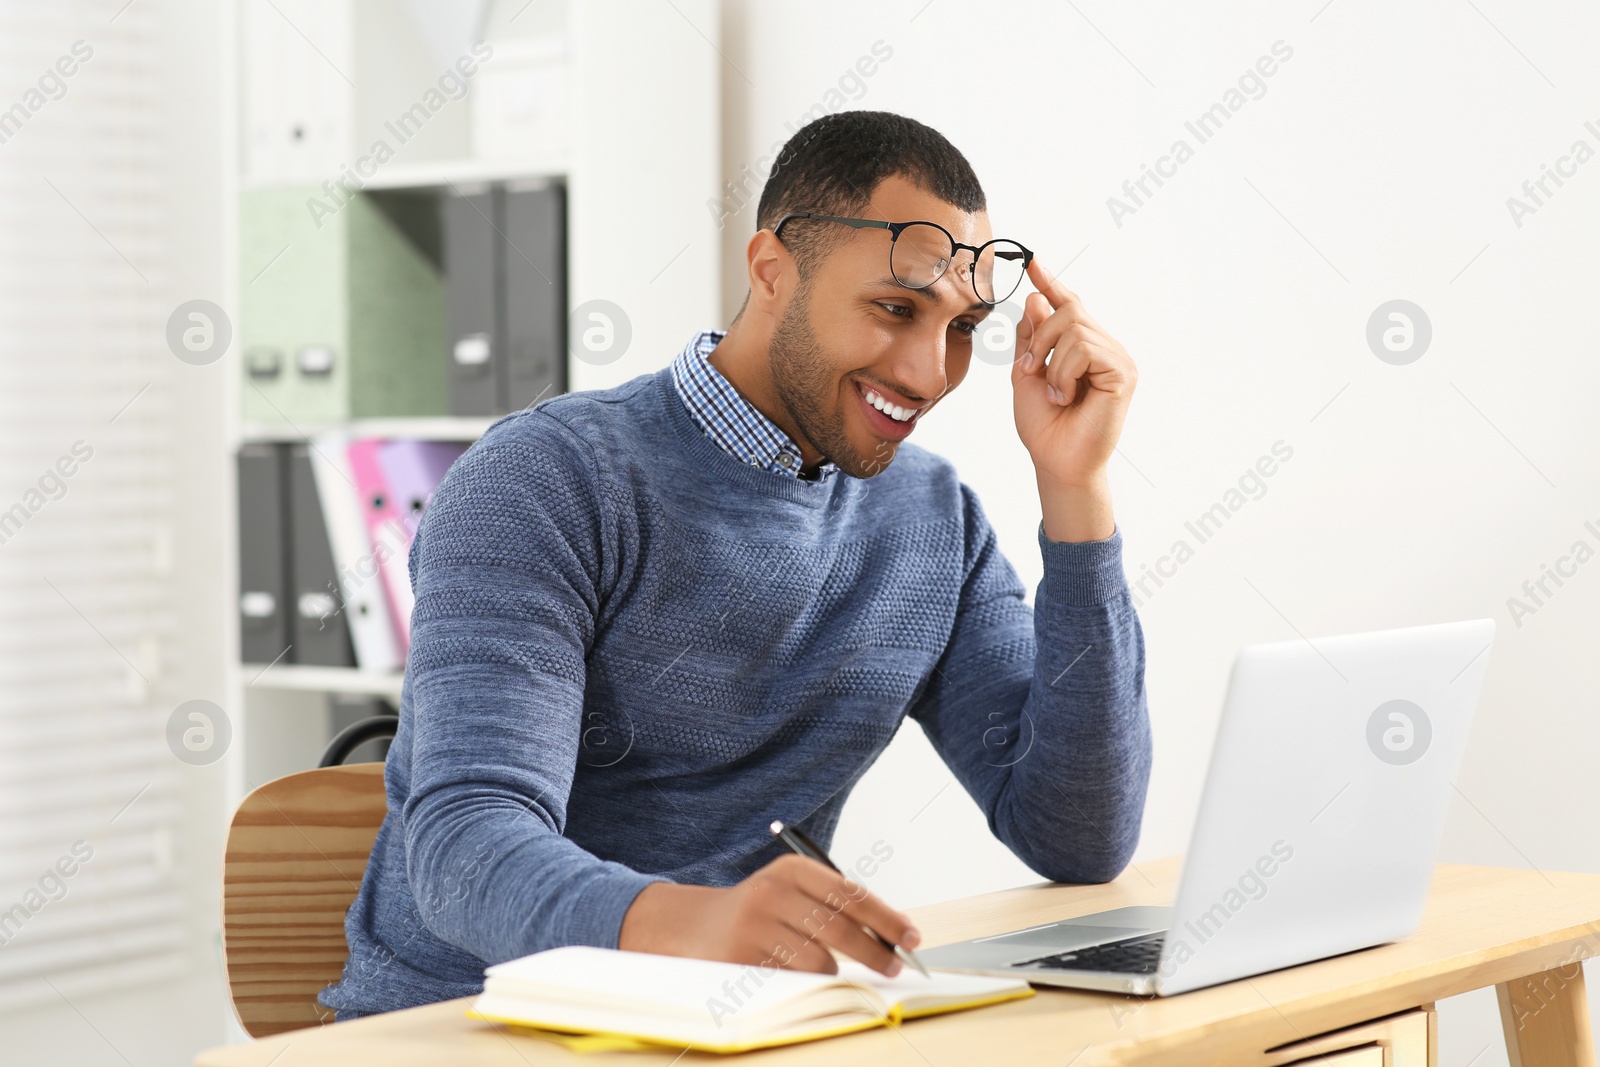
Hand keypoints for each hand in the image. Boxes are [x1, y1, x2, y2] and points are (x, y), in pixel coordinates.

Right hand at [618, 854, 919, 976]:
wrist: (694, 927)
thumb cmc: (761, 912)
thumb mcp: (793, 893)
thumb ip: (835, 906)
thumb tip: (894, 935)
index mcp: (792, 868)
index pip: (851, 894)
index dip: (887, 918)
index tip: (912, 937)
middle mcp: (772, 891)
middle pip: (840, 929)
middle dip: (875, 952)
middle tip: (894, 967)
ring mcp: (754, 925)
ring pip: (819, 960)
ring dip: (833, 972)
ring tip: (827, 968)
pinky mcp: (741, 957)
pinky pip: (791, 980)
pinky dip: (804, 983)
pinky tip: (798, 976)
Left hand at [1011, 259, 1137, 489]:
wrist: (1055, 460)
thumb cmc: (1044, 425)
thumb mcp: (1026, 373)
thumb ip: (1031, 337)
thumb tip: (1035, 298)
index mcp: (1084, 347)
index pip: (1069, 306)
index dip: (1051, 284)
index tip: (1033, 262)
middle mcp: (1106, 347)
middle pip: (1069, 310)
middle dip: (1039, 338)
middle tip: (1031, 371)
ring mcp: (1118, 358)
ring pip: (1075, 328)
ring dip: (1051, 362)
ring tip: (1054, 393)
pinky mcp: (1123, 372)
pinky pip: (1084, 348)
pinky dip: (1064, 373)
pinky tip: (1066, 397)